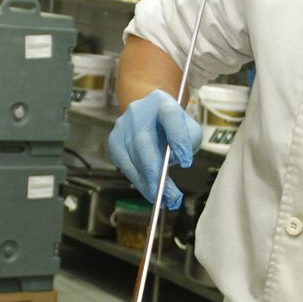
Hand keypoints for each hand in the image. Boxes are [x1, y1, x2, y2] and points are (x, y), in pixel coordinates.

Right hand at [107, 91, 203, 209]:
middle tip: (168, 194)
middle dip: (155, 171)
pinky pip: (124, 165)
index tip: (186, 162)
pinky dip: (138, 180)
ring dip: (147, 182)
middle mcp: (138, 111)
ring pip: (131, 157)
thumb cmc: (172, 125)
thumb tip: (175, 160)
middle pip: (143, 141)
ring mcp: (122, 126)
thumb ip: (189, 141)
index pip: (170, 117)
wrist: (148, 114)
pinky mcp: (114, 140)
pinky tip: (149, 191)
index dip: (178, 139)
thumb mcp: (189, 127)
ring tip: (163, 199)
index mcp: (161, 102)